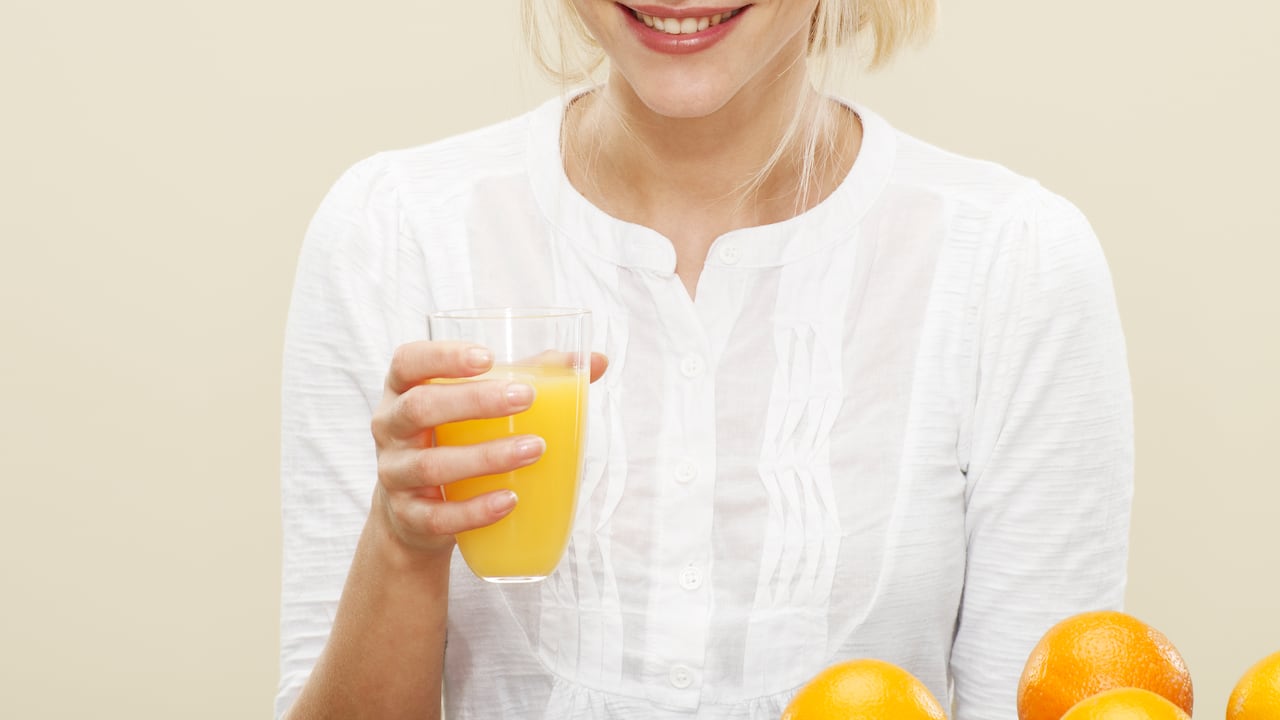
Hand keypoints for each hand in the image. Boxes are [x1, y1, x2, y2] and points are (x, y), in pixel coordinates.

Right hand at [370, 341, 606, 555]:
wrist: (419, 510)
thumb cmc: (457, 437)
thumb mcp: (482, 405)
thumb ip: (534, 377)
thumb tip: (597, 361)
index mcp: (404, 390)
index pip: (408, 362)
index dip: (442, 356)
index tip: (488, 357)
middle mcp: (390, 428)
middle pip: (420, 408)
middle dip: (474, 402)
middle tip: (525, 398)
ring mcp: (395, 474)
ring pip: (432, 465)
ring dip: (486, 457)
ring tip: (534, 450)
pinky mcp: (408, 517)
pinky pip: (437, 516)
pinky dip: (475, 510)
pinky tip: (510, 501)